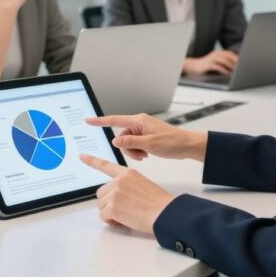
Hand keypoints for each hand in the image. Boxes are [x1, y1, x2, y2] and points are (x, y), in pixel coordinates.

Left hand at [80, 154, 173, 234]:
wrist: (164, 213)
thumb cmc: (158, 202)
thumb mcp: (142, 184)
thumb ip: (127, 185)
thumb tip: (115, 196)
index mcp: (127, 173)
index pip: (106, 165)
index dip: (92, 161)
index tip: (81, 156)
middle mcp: (118, 181)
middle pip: (101, 192)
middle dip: (109, 202)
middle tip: (123, 209)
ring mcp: (114, 193)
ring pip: (101, 205)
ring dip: (110, 212)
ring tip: (127, 215)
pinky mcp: (112, 207)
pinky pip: (103, 216)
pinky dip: (111, 221)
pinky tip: (123, 221)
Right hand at [85, 114, 206, 161]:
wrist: (187, 146)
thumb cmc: (172, 142)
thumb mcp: (149, 144)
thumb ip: (130, 142)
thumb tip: (115, 141)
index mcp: (138, 121)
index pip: (114, 120)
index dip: (100, 121)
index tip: (88, 120)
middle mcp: (139, 124)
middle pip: (122, 136)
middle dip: (127, 148)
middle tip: (140, 155)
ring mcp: (143, 131)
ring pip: (128, 143)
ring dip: (134, 151)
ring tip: (145, 155)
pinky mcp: (147, 137)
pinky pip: (135, 145)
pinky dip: (138, 151)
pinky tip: (147, 155)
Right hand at [182, 49, 237, 75]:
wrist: (193, 66)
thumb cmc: (206, 65)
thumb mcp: (216, 62)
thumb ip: (225, 62)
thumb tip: (236, 67)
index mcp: (219, 53)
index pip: (230, 54)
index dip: (237, 58)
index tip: (244, 63)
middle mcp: (216, 54)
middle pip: (228, 56)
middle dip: (236, 61)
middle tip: (242, 67)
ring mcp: (211, 59)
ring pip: (224, 61)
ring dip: (231, 66)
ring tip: (236, 71)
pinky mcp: (208, 64)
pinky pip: (217, 66)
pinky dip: (223, 69)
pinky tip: (227, 73)